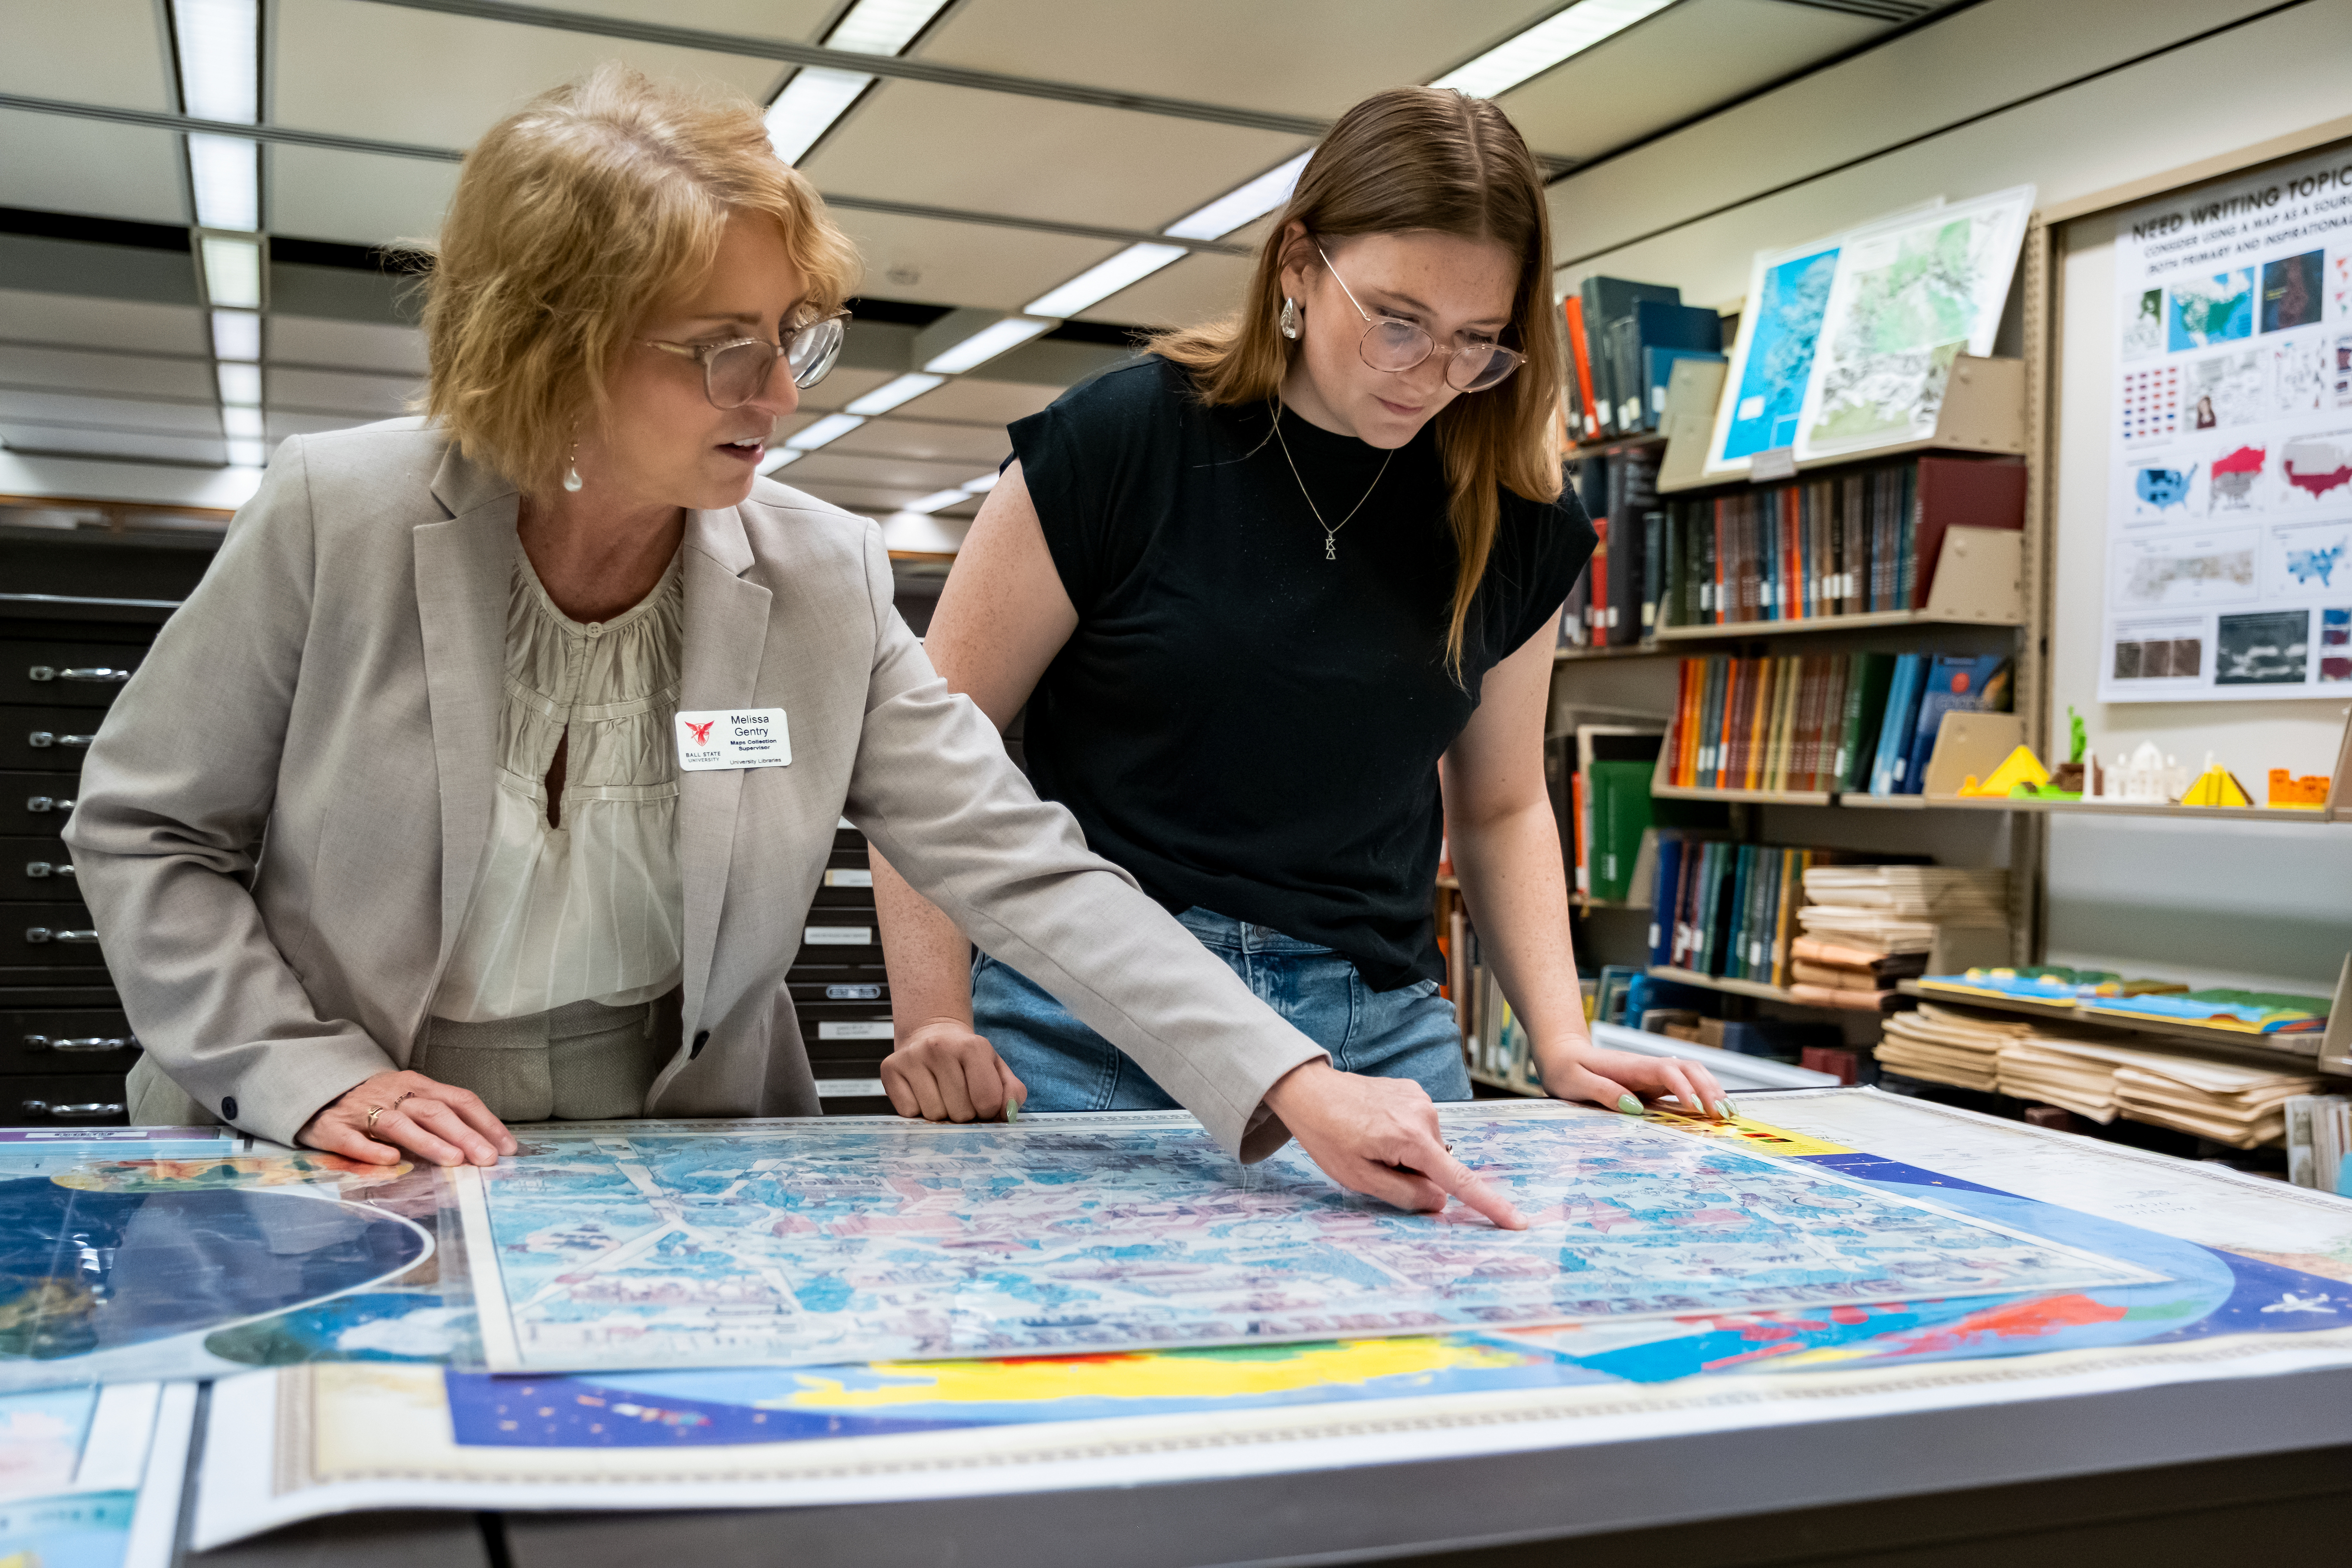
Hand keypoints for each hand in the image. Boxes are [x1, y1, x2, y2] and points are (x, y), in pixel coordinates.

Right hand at [296, 1070, 516, 1167]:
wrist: (317, 1089)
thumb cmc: (375, 1101)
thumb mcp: (411, 1098)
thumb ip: (441, 1115)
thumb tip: (483, 1143)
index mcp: (418, 1085)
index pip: (459, 1099)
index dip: (485, 1122)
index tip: (507, 1147)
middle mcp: (394, 1094)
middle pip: (435, 1111)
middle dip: (465, 1134)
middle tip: (488, 1158)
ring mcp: (364, 1111)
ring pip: (400, 1123)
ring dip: (429, 1142)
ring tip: (454, 1160)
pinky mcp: (334, 1128)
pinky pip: (353, 1139)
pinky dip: (373, 1149)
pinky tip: (392, 1160)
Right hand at [881, 1019, 1026, 1122]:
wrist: (932, 1035)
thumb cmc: (968, 1060)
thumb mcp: (997, 1069)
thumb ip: (1012, 1093)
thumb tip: (1006, 1116)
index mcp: (973, 1046)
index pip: (987, 1101)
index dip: (988, 1111)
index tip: (982, 1102)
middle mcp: (939, 1048)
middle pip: (960, 1112)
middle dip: (964, 1114)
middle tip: (960, 1097)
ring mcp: (912, 1057)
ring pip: (933, 1115)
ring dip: (941, 1113)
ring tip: (941, 1094)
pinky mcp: (890, 1069)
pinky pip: (908, 1113)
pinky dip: (917, 1111)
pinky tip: (922, 1093)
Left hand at [1262, 1059, 1525, 1228]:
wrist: (1308, 1090)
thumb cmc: (1328, 1135)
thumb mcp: (1360, 1177)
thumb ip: (1404, 1194)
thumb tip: (1440, 1201)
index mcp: (1412, 1139)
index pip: (1460, 1180)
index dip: (1490, 1205)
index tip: (1518, 1222)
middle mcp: (1425, 1115)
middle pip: (1438, 1165)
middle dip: (1415, 1175)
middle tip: (1373, 1162)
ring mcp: (1420, 1099)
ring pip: (1428, 1148)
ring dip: (1408, 1155)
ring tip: (1370, 1141)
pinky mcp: (1413, 1091)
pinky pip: (1420, 1127)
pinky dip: (1405, 1137)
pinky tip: (1375, 1127)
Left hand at [1538, 1039, 1732, 1121]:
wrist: (1562, 1055)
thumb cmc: (1566, 1069)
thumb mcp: (1576, 1082)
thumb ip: (1602, 1091)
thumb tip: (1634, 1106)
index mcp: (1631, 1066)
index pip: (1667, 1071)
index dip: (1684, 1088)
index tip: (1696, 1108)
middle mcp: (1647, 1067)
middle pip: (1689, 1069)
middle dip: (1709, 1089)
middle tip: (1723, 1115)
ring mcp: (1652, 1074)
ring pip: (1692, 1075)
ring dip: (1711, 1090)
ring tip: (1728, 1113)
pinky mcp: (1652, 1083)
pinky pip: (1683, 1086)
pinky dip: (1702, 1095)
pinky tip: (1713, 1110)